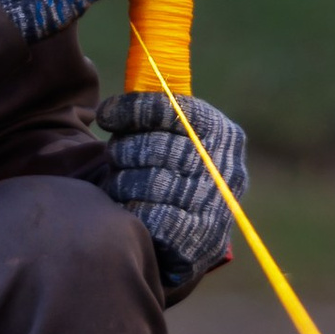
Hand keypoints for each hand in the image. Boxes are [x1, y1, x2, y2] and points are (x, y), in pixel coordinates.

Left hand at [95, 87, 247, 295]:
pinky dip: (133, 211)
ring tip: (122, 184)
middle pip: (159, 147)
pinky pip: (152, 219)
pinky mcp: (201, 240)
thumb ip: (153, 111)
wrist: (186, 236)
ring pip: (151, 183)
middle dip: (126, 150)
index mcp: (223, 134)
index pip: (178, 110)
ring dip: (124, 182)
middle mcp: (228, 168)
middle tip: (116, 156)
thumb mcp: (169, 137)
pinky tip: (129, 208)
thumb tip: (116, 93)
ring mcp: (218, 206)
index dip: (137, 109)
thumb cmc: (168, 173)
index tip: (106, 114)